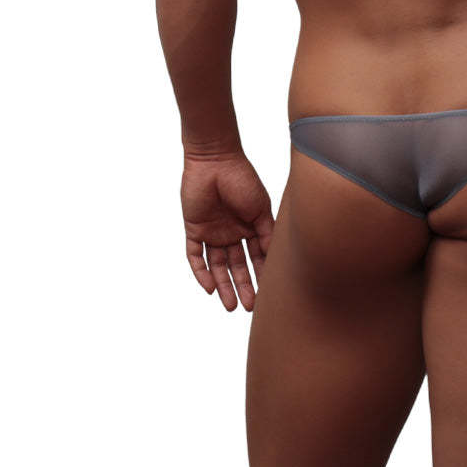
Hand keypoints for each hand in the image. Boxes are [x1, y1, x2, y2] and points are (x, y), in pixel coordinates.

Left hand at [181, 151, 274, 310]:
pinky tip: (209, 288)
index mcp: (250, 226)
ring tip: (230, 306)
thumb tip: (273, 260)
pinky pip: (195, 255)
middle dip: (243, 286)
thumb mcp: (260, 209)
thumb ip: (266, 234)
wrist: (215, 160)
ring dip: (223, 285)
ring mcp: (212, 232)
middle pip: (237, 265)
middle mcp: (231, 232)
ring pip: (217, 265)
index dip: (261, 274)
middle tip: (250, 307)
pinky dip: (201, 272)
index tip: (269, 293)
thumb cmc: (242, 179)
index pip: (256, 256)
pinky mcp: (194, 229)